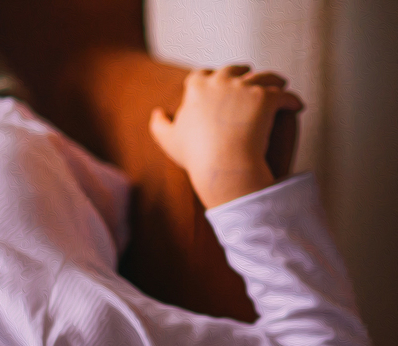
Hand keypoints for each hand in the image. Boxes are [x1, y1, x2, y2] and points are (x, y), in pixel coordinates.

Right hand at [149, 65, 303, 207]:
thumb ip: (159, 125)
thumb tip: (157, 113)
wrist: (223, 165)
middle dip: (244, 71)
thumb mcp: (170, 141)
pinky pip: (285, 95)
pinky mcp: (267, 97)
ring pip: (265, 77)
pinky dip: (292, 100)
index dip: (210, 77)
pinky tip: (298, 106)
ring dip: (273, 80)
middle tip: (252, 79)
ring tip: (280, 86)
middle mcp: (221, 82)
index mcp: (197, 89)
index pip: (201, 75)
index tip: (216, 81)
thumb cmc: (196, 156)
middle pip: (235, 69)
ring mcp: (246, 88)